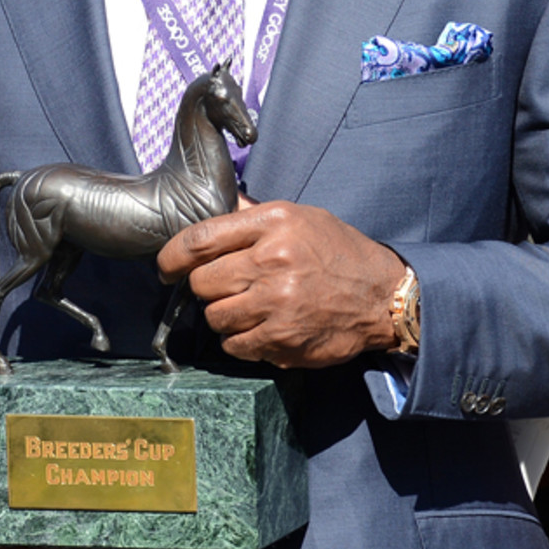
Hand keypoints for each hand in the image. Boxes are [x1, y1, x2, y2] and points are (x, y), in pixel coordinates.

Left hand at [158, 202, 404, 367]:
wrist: (382, 295)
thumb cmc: (339, 252)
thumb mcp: (301, 216)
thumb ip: (253, 215)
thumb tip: (217, 203)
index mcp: (274, 224)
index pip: (201, 239)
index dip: (172, 256)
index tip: (166, 266)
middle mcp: (273, 262)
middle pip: (203, 282)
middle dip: (206, 287)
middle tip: (225, 286)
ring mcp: (277, 304)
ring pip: (215, 317)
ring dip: (224, 315)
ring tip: (249, 306)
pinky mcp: (282, 340)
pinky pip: (235, 345)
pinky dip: (241, 340)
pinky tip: (262, 327)